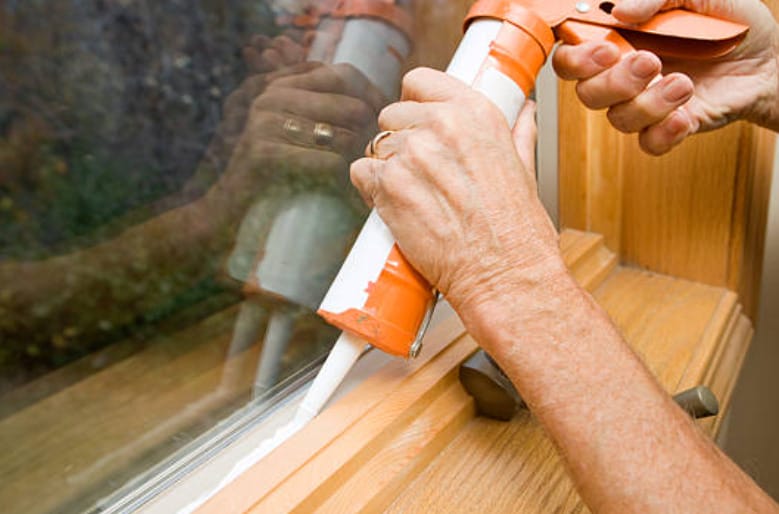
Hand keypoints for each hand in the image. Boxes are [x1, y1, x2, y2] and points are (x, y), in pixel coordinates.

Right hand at [211, 62, 385, 211]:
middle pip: (350, 106)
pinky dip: (342, 176)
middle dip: (369, 133)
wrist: (227, 201)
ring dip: (358, 158)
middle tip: (376, 154)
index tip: (382, 121)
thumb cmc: (271, 166)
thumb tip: (366, 100)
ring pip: (342, 137)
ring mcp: (265, 122)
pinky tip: (344, 183)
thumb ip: (318, 104)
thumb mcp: (291, 127)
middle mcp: (271, 96)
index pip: (344, 74)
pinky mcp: (264, 152)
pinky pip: (327, 161)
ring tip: (363, 170)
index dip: (372, 96)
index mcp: (281, 82)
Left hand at [350, 68, 563, 312]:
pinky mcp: (387, 187)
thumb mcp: (524, 169)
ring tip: (412, 195)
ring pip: (376, 146)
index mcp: (475, 113)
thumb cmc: (517, 231)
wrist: (504, 274)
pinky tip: (394, 204)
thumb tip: (522, 112)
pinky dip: (371, 188)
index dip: (413, 101)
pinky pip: (361, 173)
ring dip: (386, 167)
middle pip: (392, 115)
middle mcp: (440, 126)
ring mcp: (410, 155)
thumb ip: (517, 133)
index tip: (415, 118)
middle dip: (400, 139)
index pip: (420, 81)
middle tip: (419, 171)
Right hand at [553, 0, 778, 154]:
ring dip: (648, 103)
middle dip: (614, 83)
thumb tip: (620, 11)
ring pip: (618, 119)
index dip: (575, 59)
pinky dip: (664, 132)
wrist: (771, 58)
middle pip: (587, 93)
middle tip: (649, 62)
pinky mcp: (667, 127)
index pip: (571, 55)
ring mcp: (644, 103)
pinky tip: (686, 114)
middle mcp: (624, 76)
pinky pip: (648, 143)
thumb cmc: (730, 22)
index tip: (603, 49)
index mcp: (619, 40)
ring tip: (683, 83)